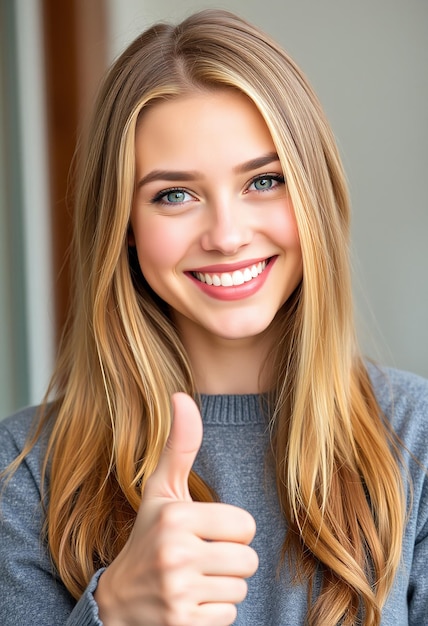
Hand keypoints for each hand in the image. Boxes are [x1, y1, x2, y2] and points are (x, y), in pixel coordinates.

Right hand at [95, 392, 257, 624]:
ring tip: (193, 579)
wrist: (118, 601)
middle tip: (199, 558)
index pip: (245, 524)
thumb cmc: (148, 536)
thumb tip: (182, 395)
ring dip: (222, 586)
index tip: (204, 532)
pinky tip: (189, 602)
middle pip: (247, 559)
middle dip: (229, 560)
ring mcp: (178, 593)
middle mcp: (175, 554)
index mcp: (175, 516)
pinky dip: (214, 612)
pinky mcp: (183, 624)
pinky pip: (229, 616)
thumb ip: (180, 445)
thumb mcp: (161, 491)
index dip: (229, 529)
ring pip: (241, 589)